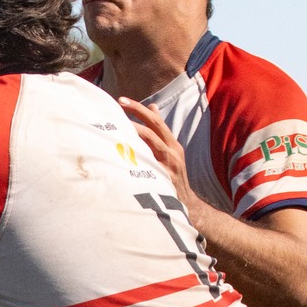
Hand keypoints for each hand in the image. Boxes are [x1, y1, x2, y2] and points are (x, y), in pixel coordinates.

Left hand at [117, 98, 200, 222]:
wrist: (188, 206)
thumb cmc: (173, 178)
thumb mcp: (170, 153)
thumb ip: (160, 133)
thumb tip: (152, 107)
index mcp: (172, 144)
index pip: (156, 119)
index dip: (139, 108)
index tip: (121, 100)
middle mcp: (172, 151)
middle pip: (154, 125)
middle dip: (137, 111)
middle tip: (119, 103)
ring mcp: (168, 164)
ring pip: (151, 140)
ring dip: (134, 130)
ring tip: (118, 124)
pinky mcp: (164, 178)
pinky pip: (148, 163)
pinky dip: (136, 155)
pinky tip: (120, 152)